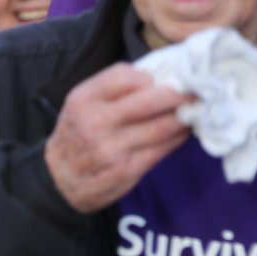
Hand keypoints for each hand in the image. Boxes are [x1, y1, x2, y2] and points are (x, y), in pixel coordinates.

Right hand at [44, 63, 193, 212]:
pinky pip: (161, 150)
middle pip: (149, 101)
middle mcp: (95, 122)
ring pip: (161, 127)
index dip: (150, 76)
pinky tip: (184, 132)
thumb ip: (112, 90)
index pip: (124, 75)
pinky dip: (178, 139)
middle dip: (179, 94)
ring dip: (184, 117)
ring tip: (196, 110)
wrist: (58, 180)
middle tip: (198, 90)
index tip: (165, 78)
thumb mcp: (81, 104)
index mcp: (83, 99)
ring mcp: (111, 148)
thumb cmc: (77, 134)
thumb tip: (159, 78)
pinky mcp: (126, 170)